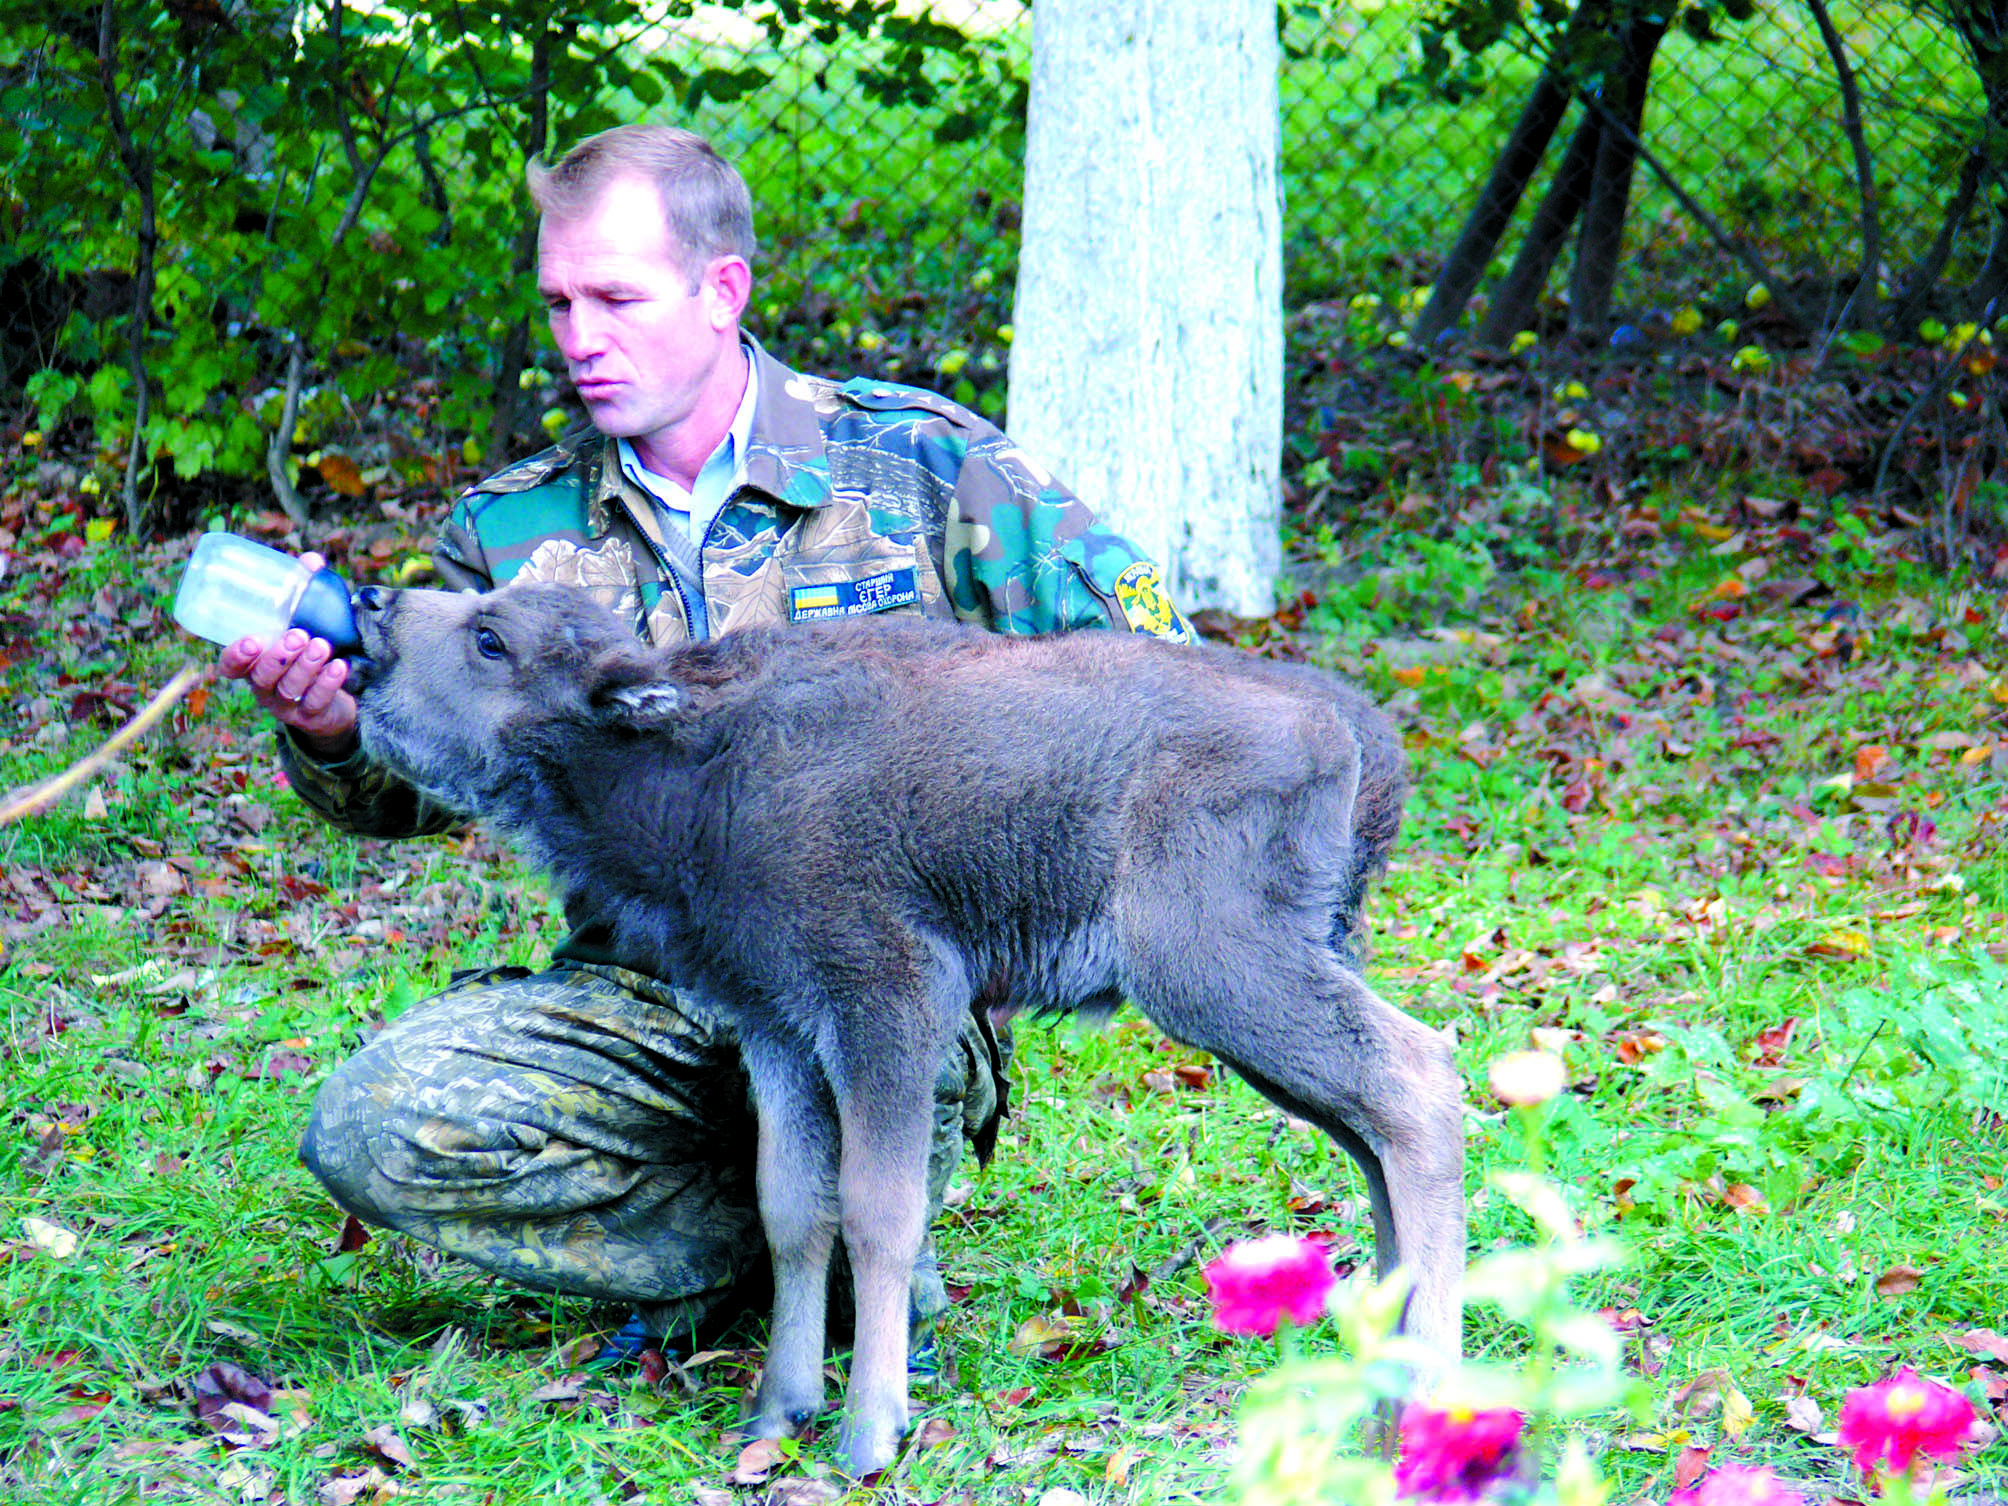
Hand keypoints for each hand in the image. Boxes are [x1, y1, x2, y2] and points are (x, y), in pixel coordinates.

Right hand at [217, 551, 360, 759]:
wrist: (332, 700)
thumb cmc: (305, 655)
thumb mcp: (299, 626)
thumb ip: (302, 595)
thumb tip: (312, 561)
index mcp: (252, 666)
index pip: (230, 666)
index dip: (235, 656)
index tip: (252, 640)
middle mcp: (264, 687)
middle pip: (262, 677)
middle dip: (278, 657)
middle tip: (299, 635)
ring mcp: (287, 705)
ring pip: (290, 688)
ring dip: (306, 666)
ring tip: (322, 645)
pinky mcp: (313, 715)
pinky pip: (317, 702)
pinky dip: (329, 682)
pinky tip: (341, 666)